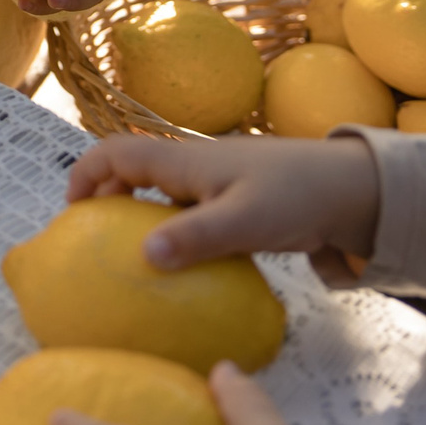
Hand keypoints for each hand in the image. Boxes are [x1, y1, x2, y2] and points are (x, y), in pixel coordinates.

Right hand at [64, 133, 381, 279]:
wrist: (354, 189)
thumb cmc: (297, 197)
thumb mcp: (244, 221)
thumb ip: (195, 238)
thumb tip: (144, 258)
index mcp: (184, 163)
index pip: (114, 154)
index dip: (84, 176)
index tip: (71, 213)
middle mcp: (192, 168)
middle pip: (131, 172)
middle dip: (104, 198)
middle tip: (93, 242)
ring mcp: (215, 185)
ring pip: (160, 195)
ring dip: (138, 218)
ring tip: (130, 260)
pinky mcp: (236, 203)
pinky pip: (188, 214)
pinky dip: (171, 232)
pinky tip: (181, 270)